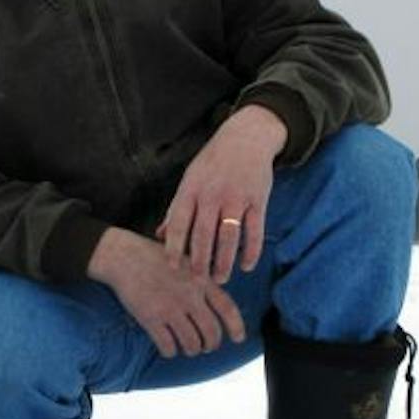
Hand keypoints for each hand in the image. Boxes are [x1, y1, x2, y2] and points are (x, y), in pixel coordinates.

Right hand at [89, 228, 246, 356]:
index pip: (227, 309)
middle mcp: (190, 296)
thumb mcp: (186, 260)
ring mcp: (170, 308)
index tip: (239, 338)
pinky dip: (171, 351)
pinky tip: (168, 347)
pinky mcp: (151, 319)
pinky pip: (168, 346)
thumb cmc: (154, 257)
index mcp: (201, 280)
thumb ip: (202, 280)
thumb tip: (216, 304)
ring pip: (192, 344)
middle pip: (211, 332)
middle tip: (206, 346)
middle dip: (211, 344)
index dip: (236, 327)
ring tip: (188, 347)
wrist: (123, 256)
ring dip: (192, 349)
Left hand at [157, 104, 287, 283]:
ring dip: (225, 261)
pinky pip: (255, 231)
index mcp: (191, 189)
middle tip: (198, 281)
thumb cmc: (213, 162)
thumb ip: (176, 209)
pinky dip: (251, 251)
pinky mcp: (258, 200)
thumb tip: (160, 236)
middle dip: (200, 261)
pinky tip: (246, 265)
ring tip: (221, 278)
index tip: (172, 268)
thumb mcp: (190, 179)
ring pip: (229, 236)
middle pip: (203, 235)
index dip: (174, 248)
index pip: (178, 223)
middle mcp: (212, 194)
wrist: (246, 137)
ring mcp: (236, 197)